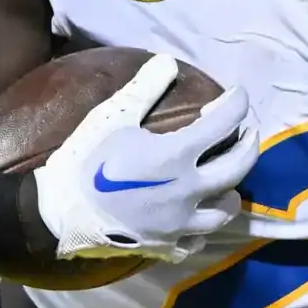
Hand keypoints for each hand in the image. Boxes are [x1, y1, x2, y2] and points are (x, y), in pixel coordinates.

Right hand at [33, 54, 257, 261]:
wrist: (59, 213)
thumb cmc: (85, 160)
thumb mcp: (112, 118)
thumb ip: (144, 89)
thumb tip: (168, 62)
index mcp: (176, 156)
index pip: (223, 123)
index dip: (236, 104)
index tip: (239, 95)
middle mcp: (188, 191)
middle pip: (238, 167)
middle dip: (248, 145)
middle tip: (248, 132)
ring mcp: (180, 223)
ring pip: (225, 210)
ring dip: (230, 191)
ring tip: (225, 181)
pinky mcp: (167, 245)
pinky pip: (197, 240)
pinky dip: (201, 228)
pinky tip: (194, 217)